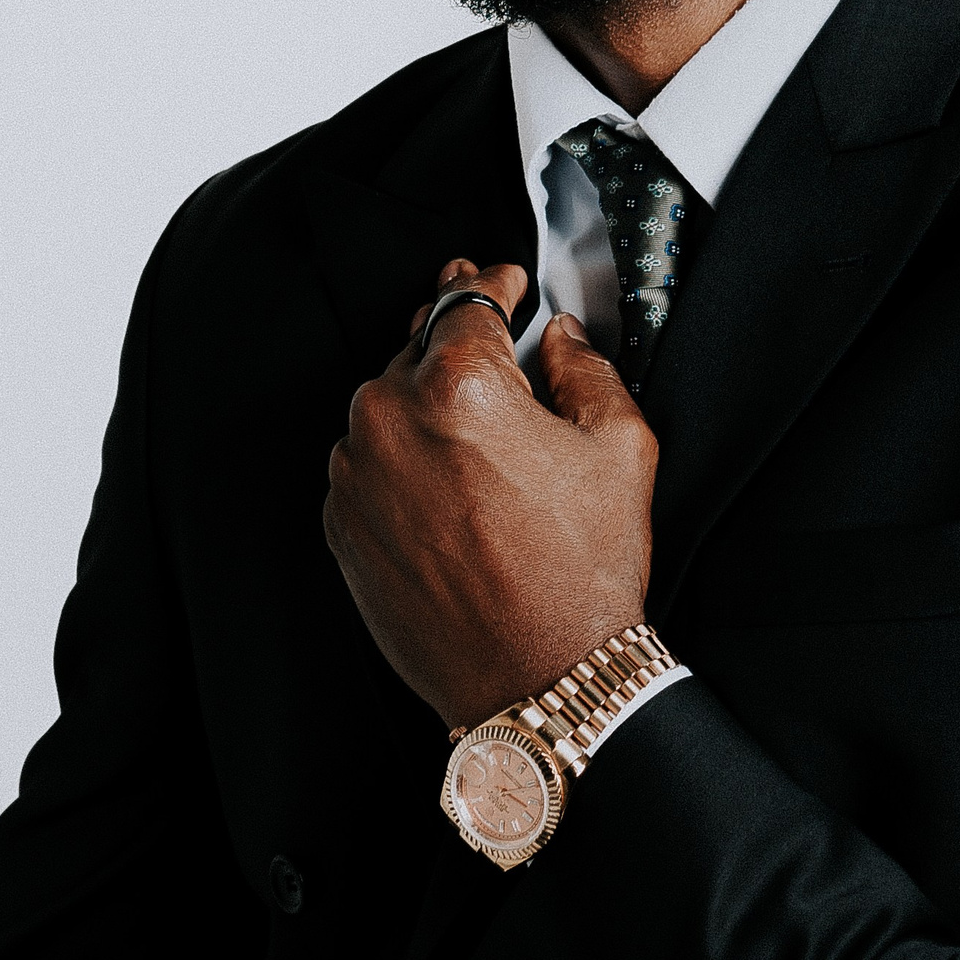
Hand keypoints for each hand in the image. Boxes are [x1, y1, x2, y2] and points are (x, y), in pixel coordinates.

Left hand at [323, 257, 658, 733]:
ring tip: (477, 433)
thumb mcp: (620, 449)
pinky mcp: (340, 524)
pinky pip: (366, 463)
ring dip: (424, 402)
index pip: (466, 300)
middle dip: (456, 342)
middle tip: (490, 341)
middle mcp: (390, 421)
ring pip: (386, 405)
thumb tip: (560, 339)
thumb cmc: (579, 576)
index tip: (500, 280)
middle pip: (418, 346)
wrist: (536, 679)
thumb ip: (586, 369)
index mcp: (458, 387)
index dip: (491, 281)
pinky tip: (447, 483)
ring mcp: (355, 476)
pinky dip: (399, 457)